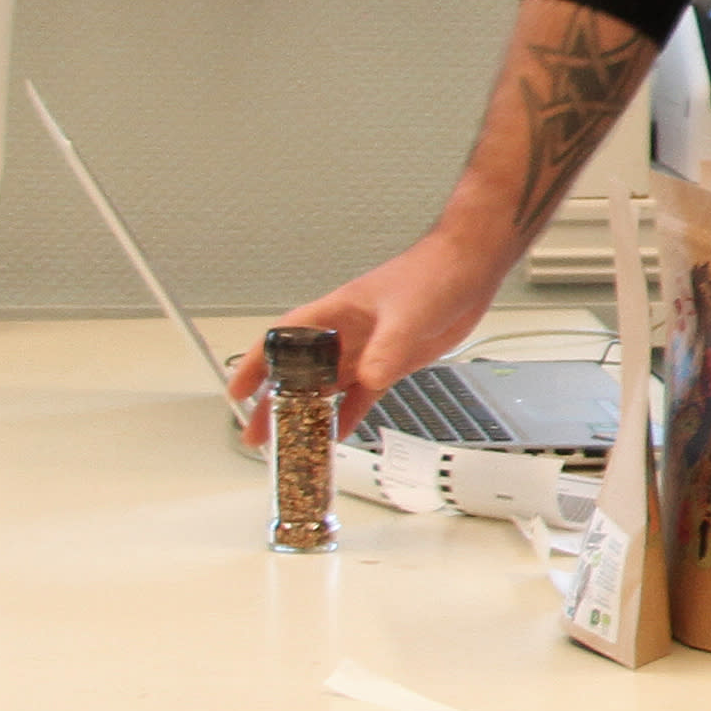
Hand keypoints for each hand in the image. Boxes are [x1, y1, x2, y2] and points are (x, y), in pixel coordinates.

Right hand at [233, 229, 507, 439]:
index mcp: (337, 313)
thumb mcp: (407, 313)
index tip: (239, 391)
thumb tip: (369, 379)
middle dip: (277, 402)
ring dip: (309, 414)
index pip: (285, 338)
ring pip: (328, 387)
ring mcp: (367, 349)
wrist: (470, 268)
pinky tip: (336, 434)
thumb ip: (388, 347)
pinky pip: (362, 394)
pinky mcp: (390, 361)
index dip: (259, 364)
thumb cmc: (433, 272)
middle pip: (301, 371)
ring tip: (290, 443)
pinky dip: (348, 414)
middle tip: (258, 433)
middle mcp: (346, 333)